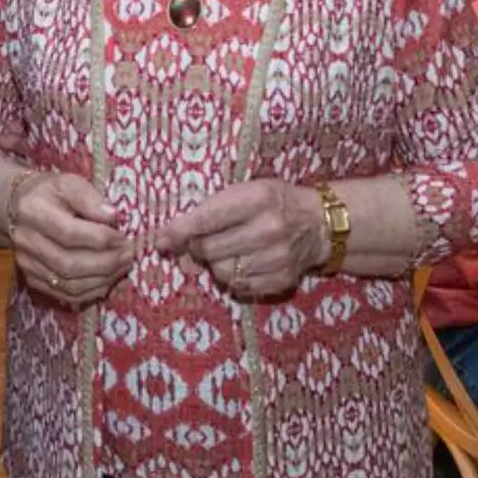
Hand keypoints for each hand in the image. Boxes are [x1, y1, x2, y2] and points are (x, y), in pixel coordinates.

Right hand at [8, 173, 133, 308]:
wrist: (18, 207)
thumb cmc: (50, 193)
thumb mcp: (69, 183)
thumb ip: (90, 198)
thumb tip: (114, 216)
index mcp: (33, 211)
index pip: (68, 232)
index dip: (100, 238)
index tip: (123, 236)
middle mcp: (26, 241)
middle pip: (68, 264)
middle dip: (106, 263)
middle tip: (128, 254)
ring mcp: (28, 264)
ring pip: (68, 284)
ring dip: (102, 279)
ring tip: (122, 266)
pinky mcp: (32, 280)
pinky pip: (65, 295)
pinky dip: (91, 291)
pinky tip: (107, 279)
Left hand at [155, 180, 325, 299]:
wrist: (317, 223)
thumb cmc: (271, 201)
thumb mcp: (245, 190)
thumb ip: (210, 209)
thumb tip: (168, 237)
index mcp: (257, 198)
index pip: (207, 219)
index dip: (179, 231)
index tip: (160, 240)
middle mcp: (269, 229)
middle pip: (211, 250)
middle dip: (197, 248)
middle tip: (200, 242)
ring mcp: (278, 257)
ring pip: (223, 272)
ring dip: (215, 264)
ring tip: (225, 251)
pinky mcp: (282, 280)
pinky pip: (240, 287)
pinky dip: (233, 277)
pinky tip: (241, 262)